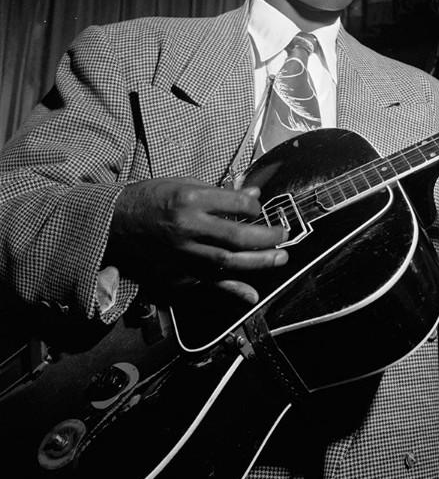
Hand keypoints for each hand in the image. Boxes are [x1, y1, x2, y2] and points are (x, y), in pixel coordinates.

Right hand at [108, 177, 287, 302]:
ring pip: (228, 260)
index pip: (236, 204)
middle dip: (266, 237)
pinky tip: (252, 295)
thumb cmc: (151, 196)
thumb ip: (220, 192)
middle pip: (236, 236)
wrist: (114, 221)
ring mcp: (184, 250)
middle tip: (284, 235)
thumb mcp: (184, 183)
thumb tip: (253, 193)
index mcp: (191, 198)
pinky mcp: (179, 267)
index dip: (255, 206)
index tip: (260, 207)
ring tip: (281, 258)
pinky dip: (232, 289)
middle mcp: (189, 226)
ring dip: (259, 262)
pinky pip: (209, 280)